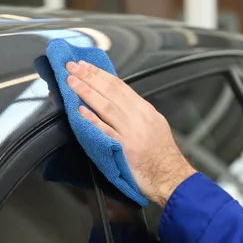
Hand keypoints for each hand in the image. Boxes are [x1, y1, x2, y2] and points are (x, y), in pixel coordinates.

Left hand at [65, 60, 196, 206]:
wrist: (171, 176)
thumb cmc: (162, 155)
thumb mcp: (155, 125)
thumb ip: (136, 113)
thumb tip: (117, 102)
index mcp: (145, 110)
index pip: (120, 86)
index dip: (100, 74)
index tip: (85, 66)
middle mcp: (139, 117)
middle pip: (111, 92)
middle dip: (89, 77)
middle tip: (72, 67)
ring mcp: (131, 132)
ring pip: (106, 107)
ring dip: (86, 92)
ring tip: (71, 82)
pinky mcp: (125, 149)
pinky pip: (106, 131)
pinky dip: (93, 120)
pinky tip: (80, 111)